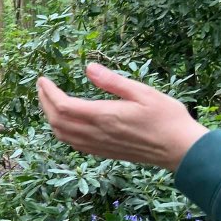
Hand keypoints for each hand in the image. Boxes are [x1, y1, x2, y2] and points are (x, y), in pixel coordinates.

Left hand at [37, 63, 208, 171]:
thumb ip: (112, 81)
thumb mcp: (142, 92)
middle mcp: (97, 134)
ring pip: (62, 135)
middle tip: (41, 87)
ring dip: (50, 118)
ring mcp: (99, 146)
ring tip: (48, 101)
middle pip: (57, 121)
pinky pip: (73, 143)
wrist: (179, 149)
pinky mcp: (103, 152)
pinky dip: (61, 131)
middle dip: (44, 103)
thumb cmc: (166, 118)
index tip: (42, 79)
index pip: (64, 106)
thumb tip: (88, 67)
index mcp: (104, 116)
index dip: (48, 93)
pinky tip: (65, 121)